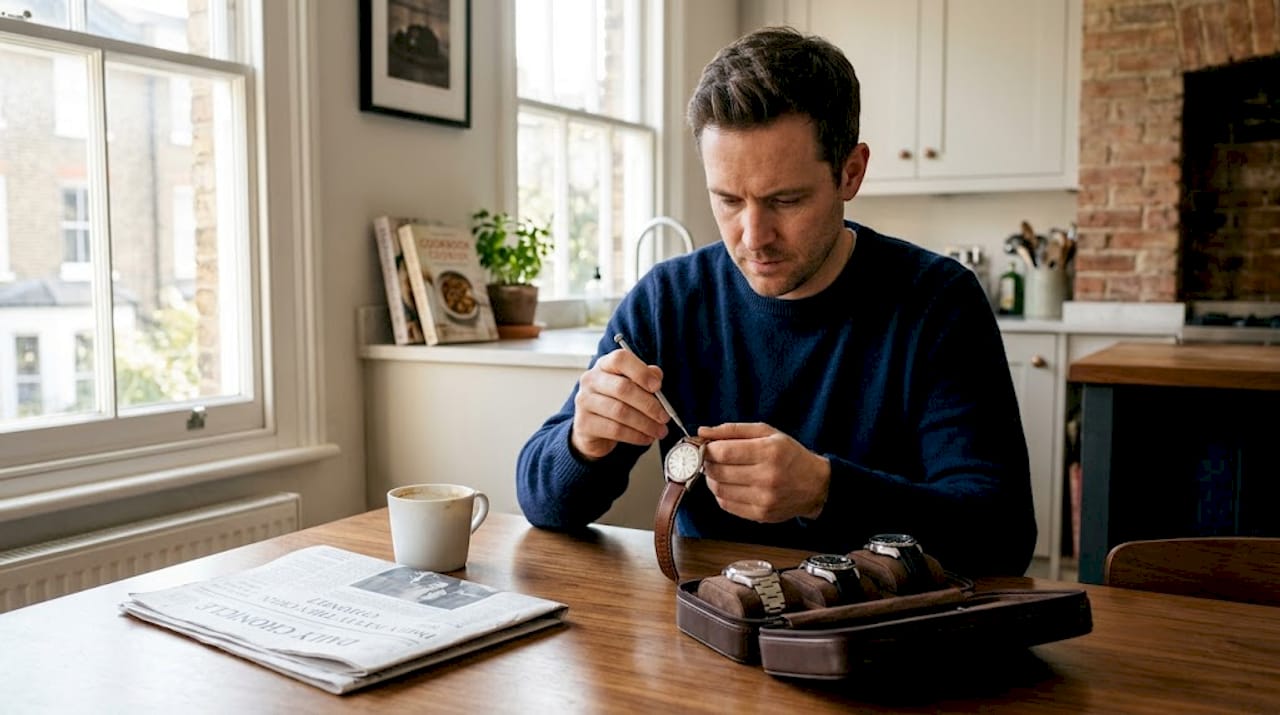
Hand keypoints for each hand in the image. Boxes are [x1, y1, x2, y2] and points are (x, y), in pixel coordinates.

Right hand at [569, 348, 670, 459]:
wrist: (592, 429)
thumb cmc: (615, 402)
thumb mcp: (631, 386)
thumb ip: (645, 377)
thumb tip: (657, 376)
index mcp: (604, 365)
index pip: (620, 359)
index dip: (641, 372)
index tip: (658, 386)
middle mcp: (591, 380)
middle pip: (622, 388)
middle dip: (649, 404)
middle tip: (664, 417)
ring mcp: (584, 401)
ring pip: (620, 412)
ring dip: (645, 424)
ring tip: (659, 430)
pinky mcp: (584, 424)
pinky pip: (615, 430)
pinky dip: (635, 436)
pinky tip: (646, 438)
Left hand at [698, 423, 829, 521]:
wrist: (816, 485)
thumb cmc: (790, 455)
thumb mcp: (768, 433)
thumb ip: (733, 430)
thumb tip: (702, 431)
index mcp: (769, 452)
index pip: (723, 452)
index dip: (707, 449)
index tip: (704, 446)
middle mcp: (766, 477)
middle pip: (718, 472)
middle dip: (707, 463)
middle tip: (710, 458)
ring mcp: (763, 499)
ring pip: (719, 490)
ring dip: (712, 479)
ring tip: (720, 471)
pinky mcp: (760, 515)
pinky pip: (726, 505)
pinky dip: (721, 493)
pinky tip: (730, 484)